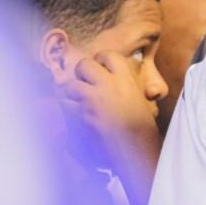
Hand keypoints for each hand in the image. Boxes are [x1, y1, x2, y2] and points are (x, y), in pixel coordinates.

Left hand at [58, 51, 160, 165]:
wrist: (135, 149)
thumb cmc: (142, 129)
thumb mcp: (140, 101)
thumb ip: (126, 87)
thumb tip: (115, 81)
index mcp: (126, 80)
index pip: (109, 55)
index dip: (101, 60)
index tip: (100, 67)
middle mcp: (108, 84)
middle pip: (84, 65)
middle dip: (81, 73)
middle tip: (84, 83)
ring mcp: (92, 98)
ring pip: (69, 84)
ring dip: (70, 92)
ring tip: (76, 100)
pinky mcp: (79, 113)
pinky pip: (64, 103)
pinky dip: (66, 108)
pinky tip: (73, 115)